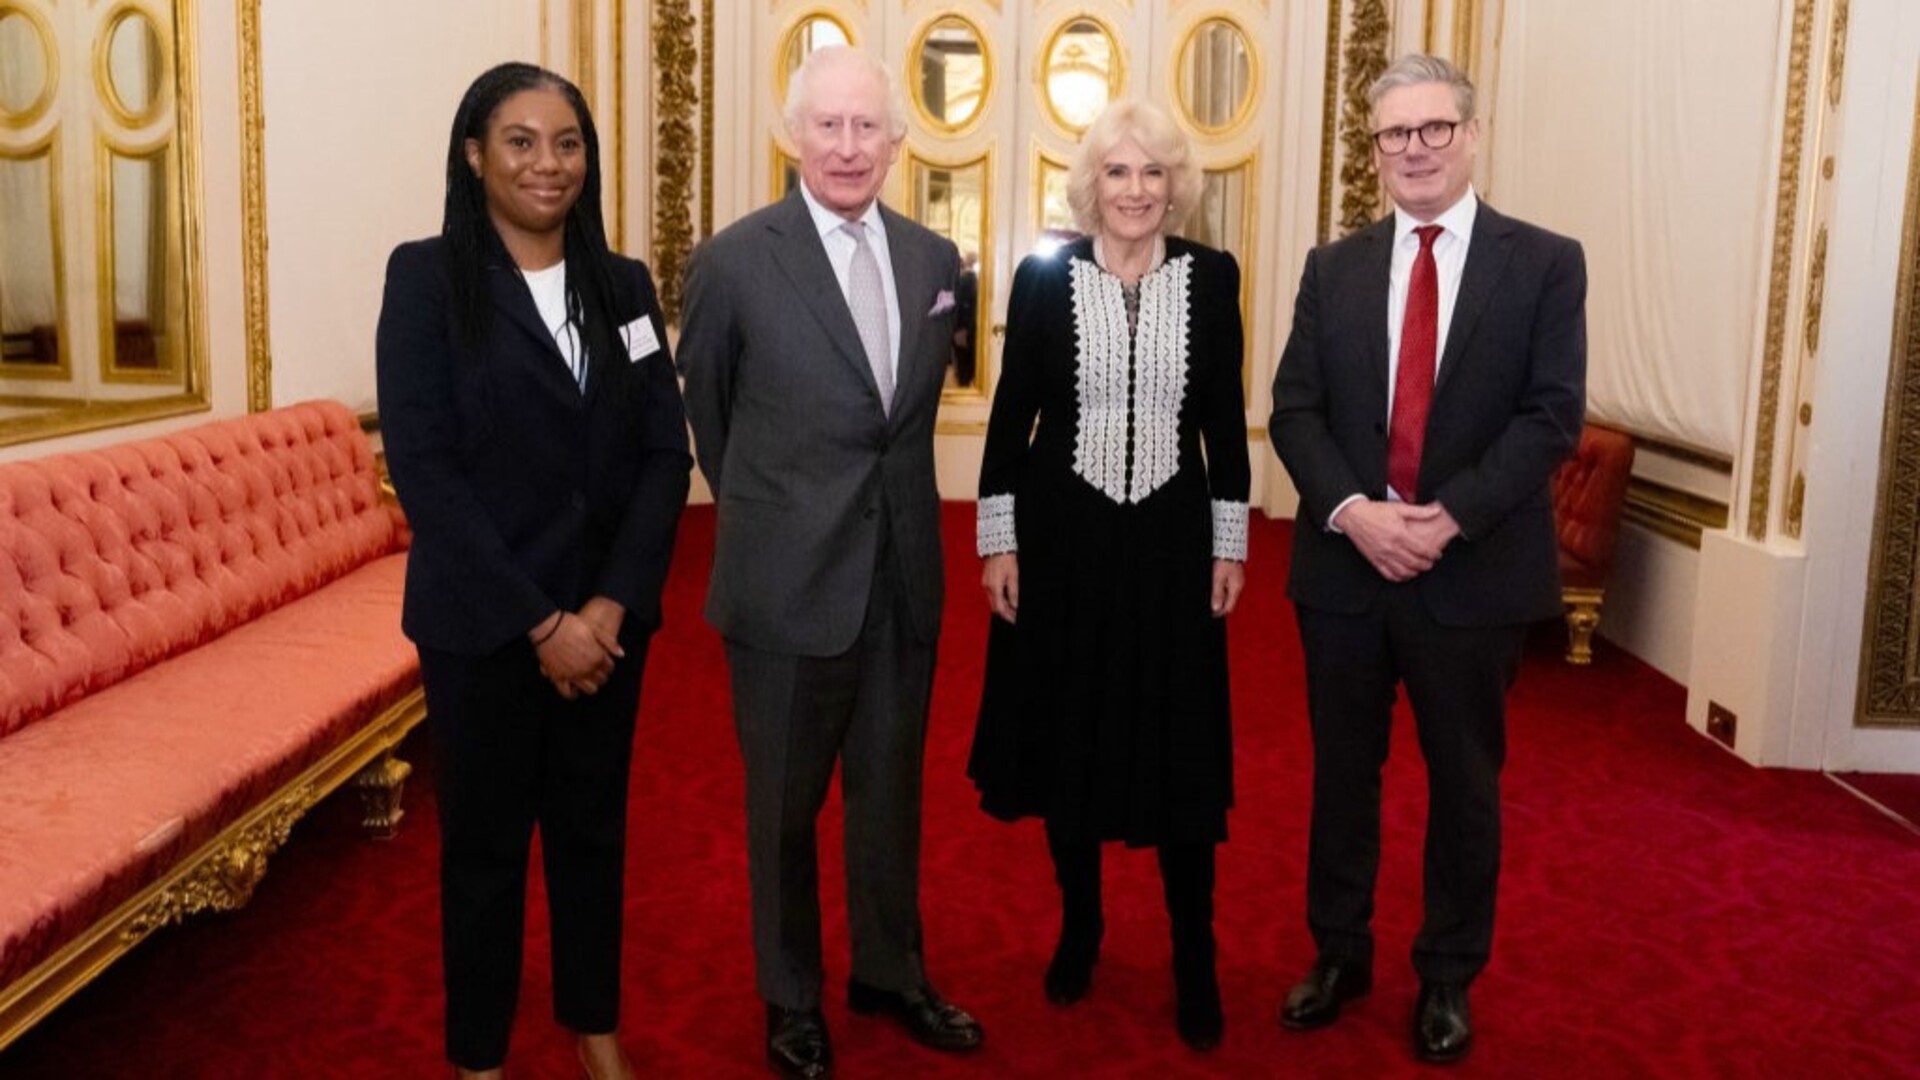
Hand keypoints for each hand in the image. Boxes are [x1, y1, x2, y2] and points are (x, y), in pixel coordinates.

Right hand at [533, 602, 622, 698]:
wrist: (548, 627)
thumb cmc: (570, 625)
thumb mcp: (594, 629)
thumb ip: (609, 642)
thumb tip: (621, 655)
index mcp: (597, 657)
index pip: (610, 668)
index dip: (608, 664)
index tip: (604, 661)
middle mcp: (587, 669)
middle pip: (602, 679)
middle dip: (602, 674)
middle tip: (597, 669)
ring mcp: (573, 675)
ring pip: (590, 689)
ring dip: (592, 685)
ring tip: (589, 678)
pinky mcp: (558, 678)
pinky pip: (568, 693)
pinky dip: (573, 693)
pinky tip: (575, 688)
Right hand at [982, 553, 1019, 623]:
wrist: (997, 547)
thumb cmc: (1006, 560)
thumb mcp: (1013, 577)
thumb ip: (1013, 593)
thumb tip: (1015, 606)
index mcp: (994, 588)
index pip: (1000, 608)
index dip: (1008, 616)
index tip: (1015, 620)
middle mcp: (987, 587)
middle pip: (995, 607)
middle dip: (1004, 613)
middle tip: (1014, 616)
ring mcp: (985, 584)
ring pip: (992, 601)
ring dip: (1001, 606)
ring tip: (1012, 609)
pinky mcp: (985, 580)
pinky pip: (991, 594)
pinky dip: (998, 599)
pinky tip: (1005, 599)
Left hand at [1210, 559, 1244, 616]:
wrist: (1230, 548)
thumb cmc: (1224, 562)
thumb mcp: (1218, 579)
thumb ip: (1217, 594)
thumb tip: (1216, 608)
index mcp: (1235, 588)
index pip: (1229, 607)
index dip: (1220, 612)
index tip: (1212, 615)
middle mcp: (1238, 586)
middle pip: (1230, 601)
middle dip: (1221, 605)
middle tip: (1210, 607)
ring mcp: (1237, 581)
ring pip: (1229, 595)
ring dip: (1221, 598)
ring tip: (1212, 598)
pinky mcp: (1235, 577)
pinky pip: (1229, 588)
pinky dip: (1223, 591)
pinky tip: (1217, 589)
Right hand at [1331, 499, 1450, 581]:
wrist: (1354, 516)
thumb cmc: (1374, 512)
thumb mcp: (1399, 508)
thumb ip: (1419, 512)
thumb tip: (1436, 511)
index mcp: (1400, 535)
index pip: (1422, 550)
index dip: (1433, 554)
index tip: (1437, 554)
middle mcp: (1392, 547)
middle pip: (1415, 563)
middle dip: (1426, 565)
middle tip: (1430, 563)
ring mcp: (1383, 556)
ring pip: (1403, 572)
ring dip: (1414, 572)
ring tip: (1419, 569)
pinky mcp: (1375, 560)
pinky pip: (1389, 575)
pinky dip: (1399, 577)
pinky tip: (1404, 574)